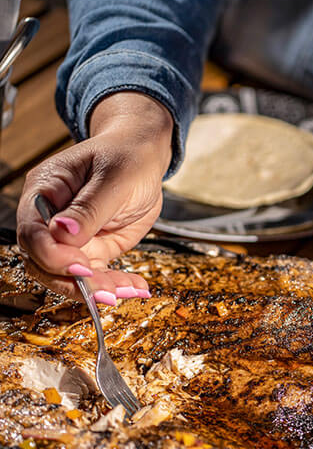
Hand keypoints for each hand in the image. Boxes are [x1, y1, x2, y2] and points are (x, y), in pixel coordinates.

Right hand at [16, 92, 172, 301]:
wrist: (143, 157)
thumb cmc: (126, 157)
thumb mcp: (114, 178)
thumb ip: (89, 208)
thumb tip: (61, 233)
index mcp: (45, 191)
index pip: (32, 232)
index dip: (52, 255)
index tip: (81, 267)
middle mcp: (51, 218)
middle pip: (44, 261)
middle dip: (74, 281)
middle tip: (107, 292)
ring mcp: (72, 237)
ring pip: (70, 274)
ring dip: (98, 288)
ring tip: (128, 290)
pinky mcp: (93, 248)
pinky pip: (97, 274)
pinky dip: (116, 284)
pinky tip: (137, 287)